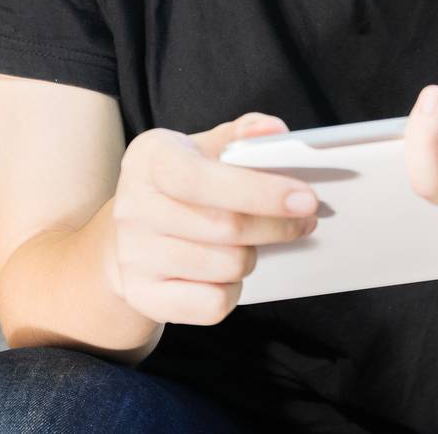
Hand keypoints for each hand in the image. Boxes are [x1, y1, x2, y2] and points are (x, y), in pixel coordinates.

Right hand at [106, 112, 318, 325]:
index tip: (307, 199)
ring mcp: (133, 255)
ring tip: (253, 243)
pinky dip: (232, 291)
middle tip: (306, 221)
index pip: (202, 178)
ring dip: (253, 257)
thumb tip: (274, 132)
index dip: (260, 191)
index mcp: (150, 159)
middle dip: (277, 226)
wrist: (129, 234)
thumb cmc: (182, 185)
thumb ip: (242, 134)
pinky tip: (227, 272)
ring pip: (225, 267)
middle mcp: (134, 207)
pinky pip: (211, 304)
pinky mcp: (142, 294)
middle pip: (225, 227)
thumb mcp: (204, 147)